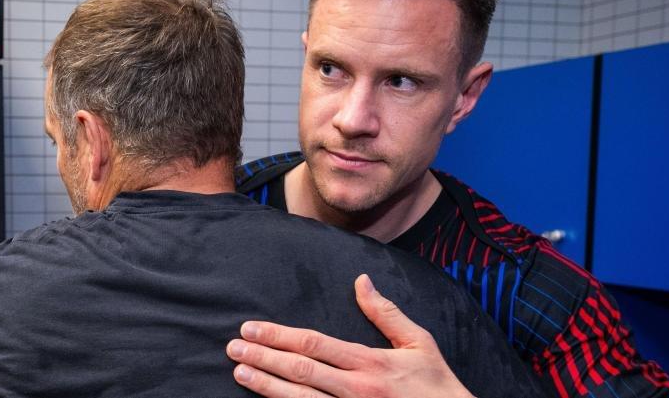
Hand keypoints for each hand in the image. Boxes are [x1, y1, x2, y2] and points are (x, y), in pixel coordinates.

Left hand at [226, 274, 473, 397]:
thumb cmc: (436, 383)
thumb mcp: (419, 341)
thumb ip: (386, 312)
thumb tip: (361, 281)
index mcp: (369, 363)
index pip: (314, 344)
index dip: (278, 336)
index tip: (252, 329)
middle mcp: (356, 389)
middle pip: (299, 370)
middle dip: (262, 358)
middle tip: (233, 349)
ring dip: (266, 386)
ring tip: (240, 374)